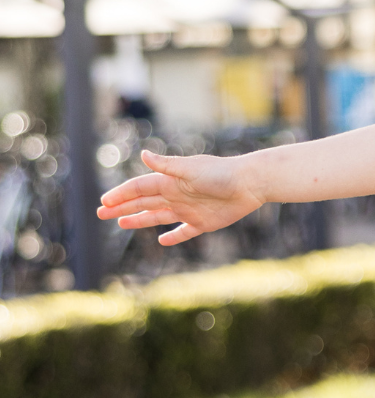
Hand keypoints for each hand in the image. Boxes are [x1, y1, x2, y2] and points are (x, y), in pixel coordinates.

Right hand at [97, 149, 263, 245]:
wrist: (250, 184)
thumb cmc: (221, 173)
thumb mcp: (191, 169)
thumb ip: (167, 165)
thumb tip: (143, 155)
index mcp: (170, 181)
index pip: (139, 188)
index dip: (121, 195)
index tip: (104, 202)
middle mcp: (176, 195)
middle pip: (143, 203)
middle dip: (122, 207)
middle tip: (101, 213)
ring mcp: (188, 209)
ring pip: (158, 216)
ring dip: (139, 219)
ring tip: (121, 222)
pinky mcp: (203, 223)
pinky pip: (184, 232)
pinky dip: (173, 237)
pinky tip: (162, 241)